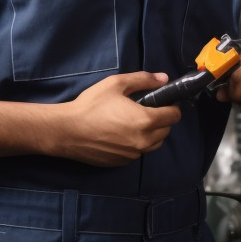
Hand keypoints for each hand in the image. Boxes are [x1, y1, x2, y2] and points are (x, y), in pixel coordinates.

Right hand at [55, 71, 180, 165]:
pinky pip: (138, 153)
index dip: (172, 107)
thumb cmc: (91, 105)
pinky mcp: (122, 162)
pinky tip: (123, 134)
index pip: (174, 116)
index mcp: (145, 120)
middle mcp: (143, 141)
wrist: (67, 131)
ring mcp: (132, 154)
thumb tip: (164, 79)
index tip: (164, 102)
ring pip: (154, 144)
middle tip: (148, 110)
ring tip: (136, 123)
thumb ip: (143, 79)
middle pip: (166, 131)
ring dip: (152, 134)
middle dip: (162, 120)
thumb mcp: (116, 84)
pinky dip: (137, 144)